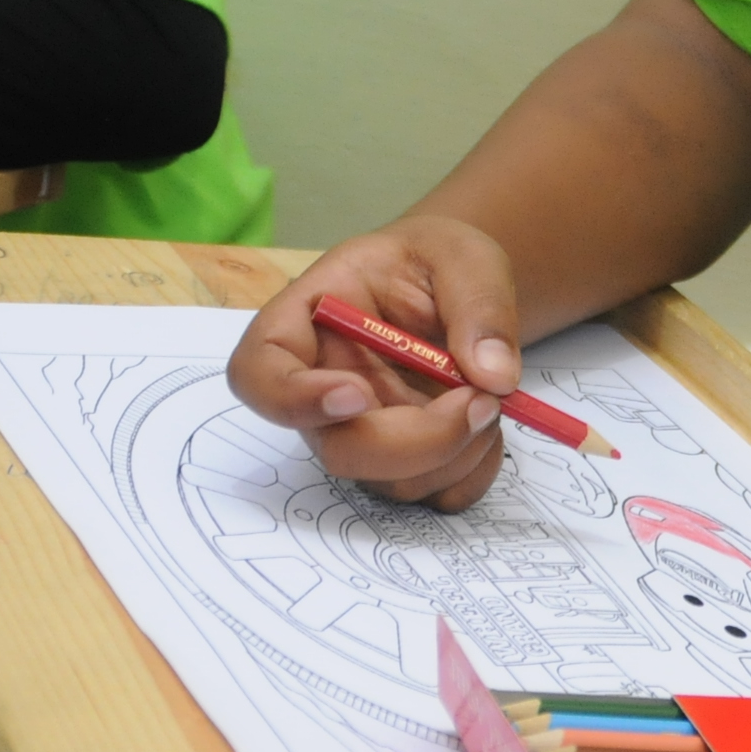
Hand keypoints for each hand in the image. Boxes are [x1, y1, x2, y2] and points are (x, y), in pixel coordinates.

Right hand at [229, 216, 522, 507]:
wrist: (459, 288)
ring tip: (491, 394)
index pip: (257, 373)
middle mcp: (323, 390)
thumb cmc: (438, 263)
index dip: (293, 399)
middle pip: (337, 449)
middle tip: (480, 401)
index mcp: (306, 322)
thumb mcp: (464, 255)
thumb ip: (479, 305)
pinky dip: (475, 471)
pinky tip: (489, 426)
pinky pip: (435, 496)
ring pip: (391, 481)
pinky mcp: (402, 463)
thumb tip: (493, 376)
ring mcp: (361, 433)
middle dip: (417, 441)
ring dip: (457, 452)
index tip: (358, 394)